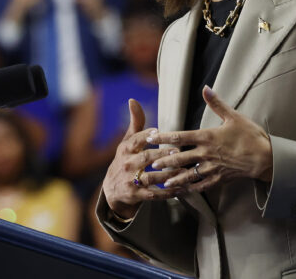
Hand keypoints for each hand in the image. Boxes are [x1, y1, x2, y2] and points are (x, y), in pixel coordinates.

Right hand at [102, 99, 183, 219]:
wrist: (112, 189)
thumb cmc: (125, 159)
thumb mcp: (127, 141)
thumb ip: (135, 122)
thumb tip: (133, 100)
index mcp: (125, 149)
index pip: (136, 140)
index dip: (147, 136)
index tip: (159, 132)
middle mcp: (127, 164)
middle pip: (145, 158)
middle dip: (161, 154)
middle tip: (178, 151)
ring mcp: (131, 181)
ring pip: (151, 177)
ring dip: (168, 174)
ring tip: (183, 170)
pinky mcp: (136, 196)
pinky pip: (154, 194)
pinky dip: (167, 192)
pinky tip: (180, 188)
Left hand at [148, 86, 272, 192]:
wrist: (265, 158)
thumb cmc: (250, 136)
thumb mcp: (233, 116)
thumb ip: (216, 103)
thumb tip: (206, 87)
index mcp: (207, 137)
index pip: (180, 136)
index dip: (163, 137)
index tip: (150, 137)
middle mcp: (206, 154)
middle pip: (179, 158)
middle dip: (163, 161)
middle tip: (149, 164)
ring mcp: (211, 168)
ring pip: (187, 174)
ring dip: (172, 177)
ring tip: (160, 180)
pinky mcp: (218, 179)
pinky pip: (200, 185)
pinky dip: (188, 188)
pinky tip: (180, 190)